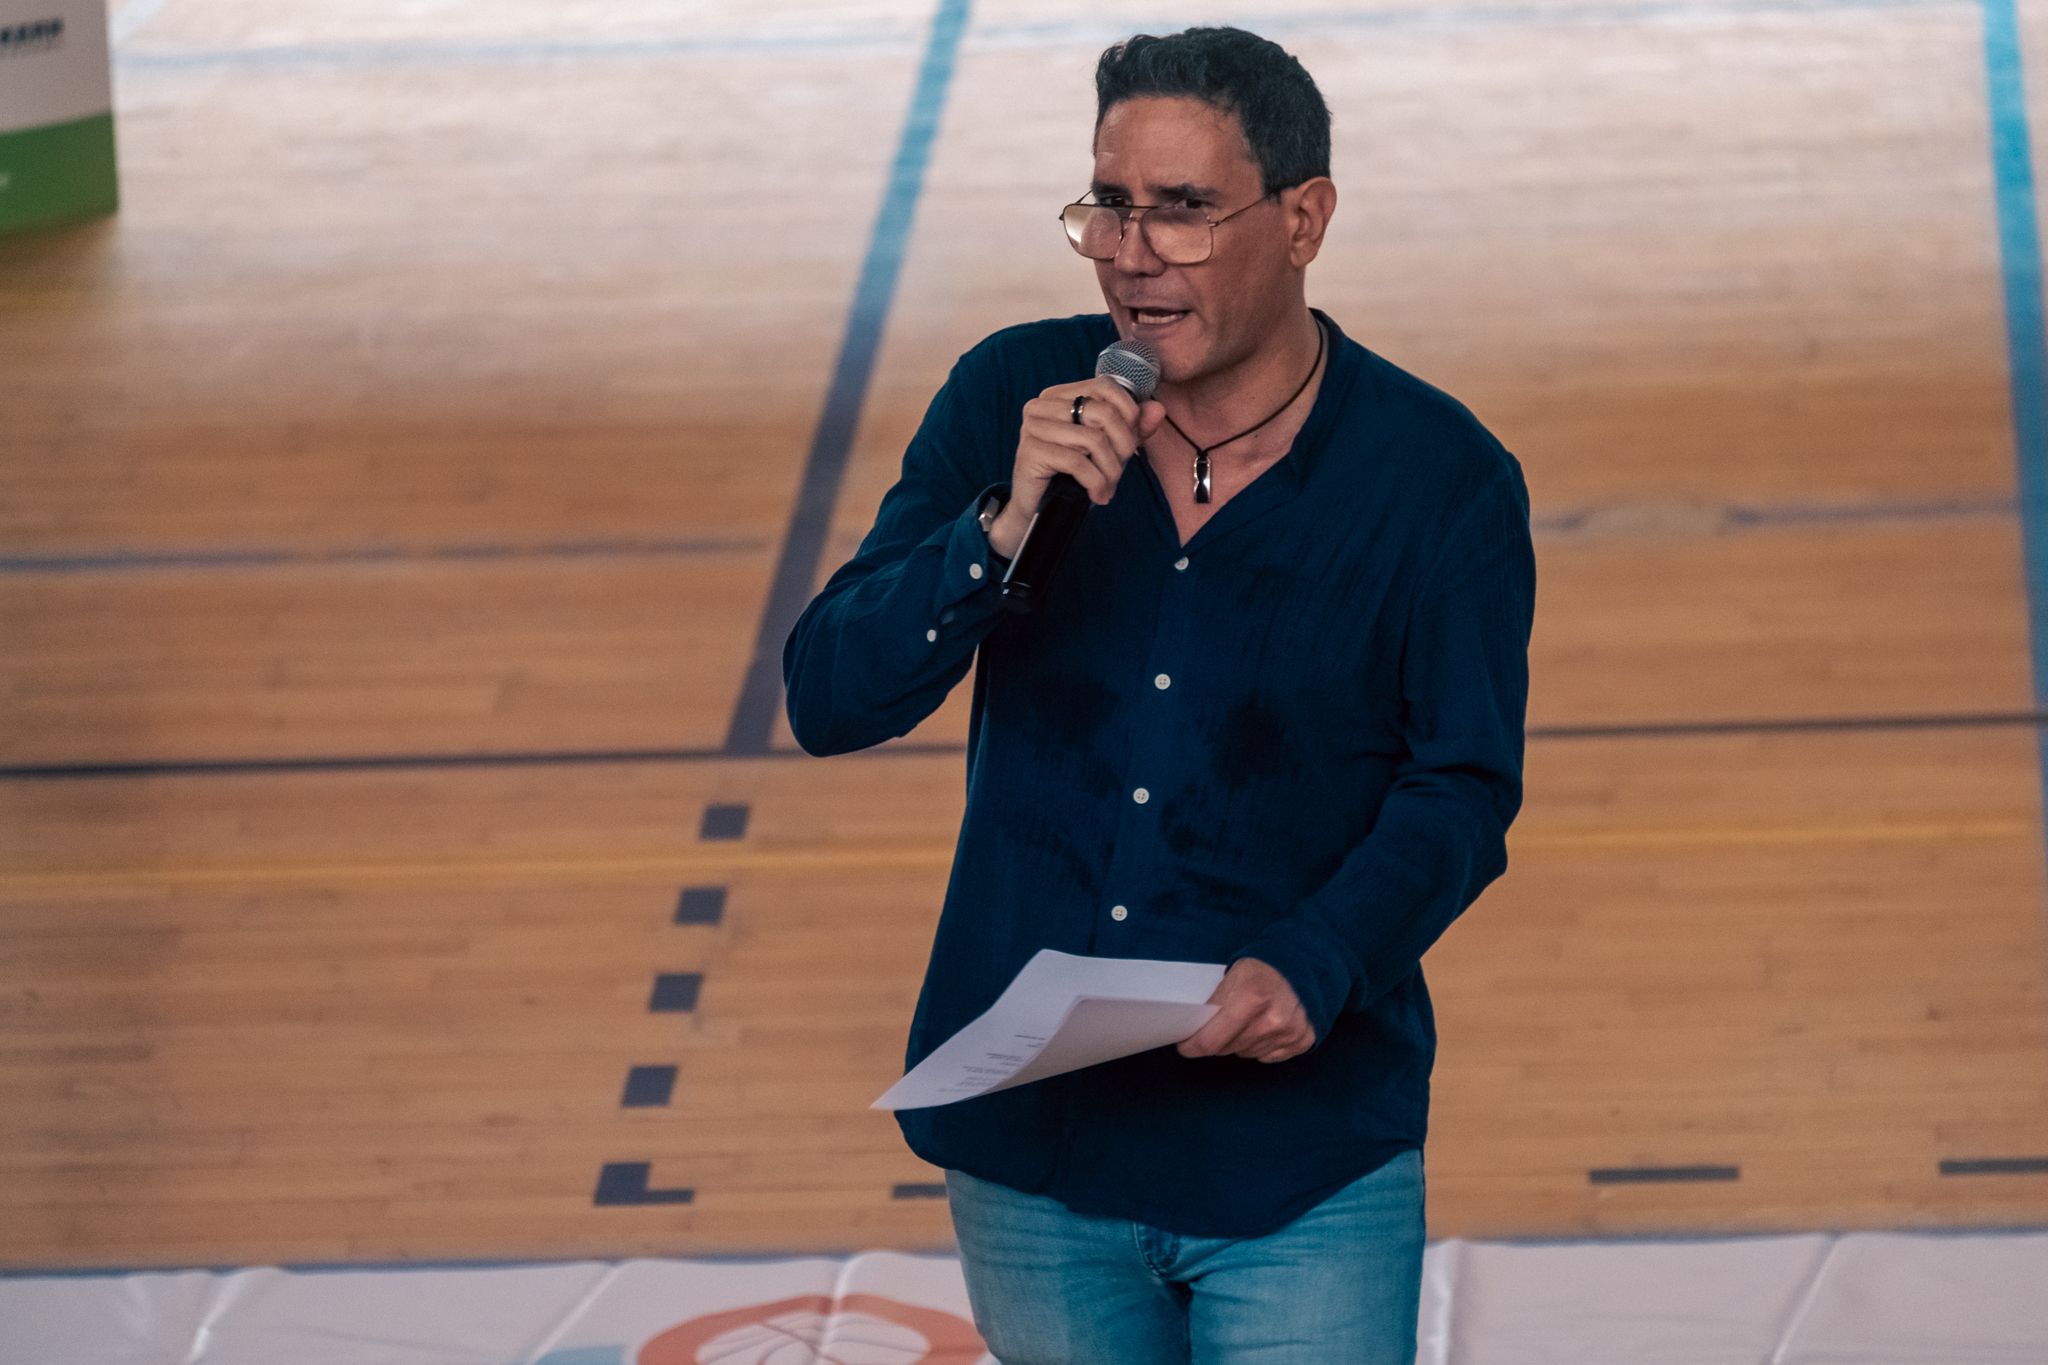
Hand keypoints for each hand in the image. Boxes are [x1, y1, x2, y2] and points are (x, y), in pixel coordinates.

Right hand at [990, 379, 1166, 557]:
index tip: (1130, 444)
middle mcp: (1042, 405)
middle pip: (1103, 413)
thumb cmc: (1071, 474)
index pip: (1106, 386)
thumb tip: (1158, 409)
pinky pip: (1077, 462)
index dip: (1128, 414)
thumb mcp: (1107, 448)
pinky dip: (1096, 482)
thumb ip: (1132, 427)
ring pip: (1093, 440)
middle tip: (1118, 472)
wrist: (1037, 508)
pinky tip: (1098, 495)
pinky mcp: (1030, 452)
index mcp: (1059, 395)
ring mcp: (1033, 427)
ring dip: (1110, 470)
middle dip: (1122, 447)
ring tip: (1108, 486)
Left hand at [1176, 957, 1315, 1063]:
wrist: (1302, 963)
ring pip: (1247, 1054)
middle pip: (1227, 1049)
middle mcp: (1272, 1020)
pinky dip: (1261, 1046)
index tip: (1186, 1046)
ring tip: (1246, 1021)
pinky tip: (1265, 1027)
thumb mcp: (1231, 976)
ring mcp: (1289, 1033)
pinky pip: (1267, 1056)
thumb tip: (1196, 1032)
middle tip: (1217, 1026)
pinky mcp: (1302, 1041)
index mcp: (1251, 998)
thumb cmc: (1261, 968)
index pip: (1210, 1041)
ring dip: (1240, 1043)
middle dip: (1217, 1041)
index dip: (1193, 1046)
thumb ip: (1215, 1004)